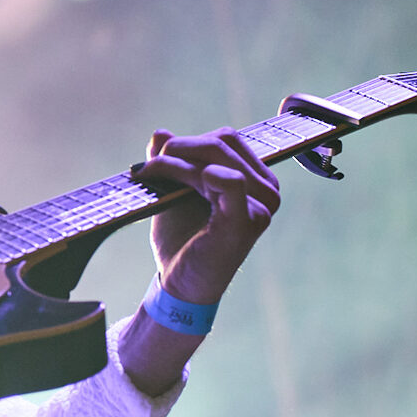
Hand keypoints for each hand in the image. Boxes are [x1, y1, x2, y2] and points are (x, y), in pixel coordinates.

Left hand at [135, 126, 280, 305]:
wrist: (178, 284)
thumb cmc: (182, 239)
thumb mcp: (174, 191)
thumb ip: (171, 160)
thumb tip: (161, 132)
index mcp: (257, 180)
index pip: (227, 140)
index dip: (190, 142)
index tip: (157, 156)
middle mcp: (267, 192)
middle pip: (225, 142)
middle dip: (181, 148)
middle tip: (149, 165)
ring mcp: (261, 207)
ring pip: (219, 158)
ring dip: (178, 161)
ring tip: (150, 173)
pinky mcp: (246, 222)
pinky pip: (229, 181)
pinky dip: (198, 174)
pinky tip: (175, 182)